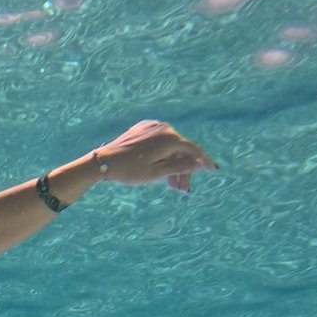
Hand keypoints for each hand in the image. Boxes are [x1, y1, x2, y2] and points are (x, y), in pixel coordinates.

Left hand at [93, 120, 217, 192]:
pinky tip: (162, 170)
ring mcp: (152, 126)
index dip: (204, 161)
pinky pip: (159, 142)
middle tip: (183, 190)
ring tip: (172, 186)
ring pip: (170, 147)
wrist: (103, 162)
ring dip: (173, 165)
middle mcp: (163, 128)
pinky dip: (163, 155)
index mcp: (169, 138)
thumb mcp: (157, 173)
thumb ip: (180, 167)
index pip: (193, 150)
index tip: (214, 170)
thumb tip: (199, 164)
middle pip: (181, 150)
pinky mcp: (142, 129)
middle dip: (183, 170)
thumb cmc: (129, 170)